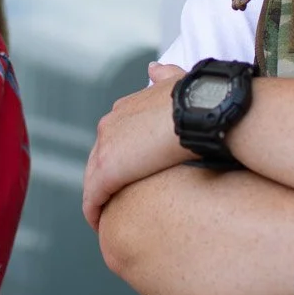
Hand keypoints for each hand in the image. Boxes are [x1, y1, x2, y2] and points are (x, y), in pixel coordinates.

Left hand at [83, 63, 191, 226]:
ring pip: (93, 180)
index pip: (114, 138)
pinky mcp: (108, 172)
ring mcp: (106, 148)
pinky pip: (94, 198)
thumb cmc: (198, 98)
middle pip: (99, 159)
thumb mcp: (179, 81)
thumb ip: (164, 75)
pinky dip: (95, 212)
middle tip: (114, 202)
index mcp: (125, 109)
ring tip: (107, 219)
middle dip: (104, 180)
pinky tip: (100, 225)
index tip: (129, 173)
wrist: (201, 111)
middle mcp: (109, 125)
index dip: (120, 157)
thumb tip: (153, 68)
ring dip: (98, 199)